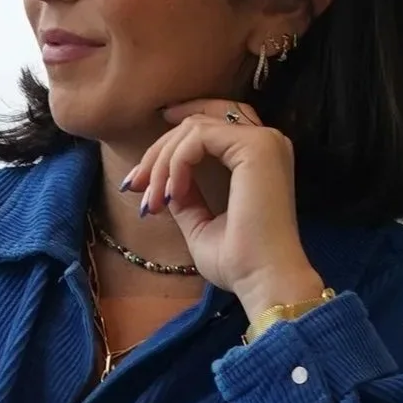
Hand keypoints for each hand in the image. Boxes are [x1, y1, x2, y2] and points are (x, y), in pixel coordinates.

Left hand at [119, 98, 323, 318]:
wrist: (263, 281)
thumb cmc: (239, 261)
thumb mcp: (200, 222)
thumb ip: (185, 194)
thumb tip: (162, 179)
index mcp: (259, 158)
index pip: (210, 126)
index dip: (171, 140)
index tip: (142, 170)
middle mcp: (266, 142)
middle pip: (197, 122)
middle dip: (158, 151)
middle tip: (135, 185)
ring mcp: (264, 141)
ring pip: (194, 127)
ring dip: (162, 161)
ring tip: (153, 199)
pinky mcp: (256, 146)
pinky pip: (198, 137)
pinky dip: (176, 162)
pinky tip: (173, 194)